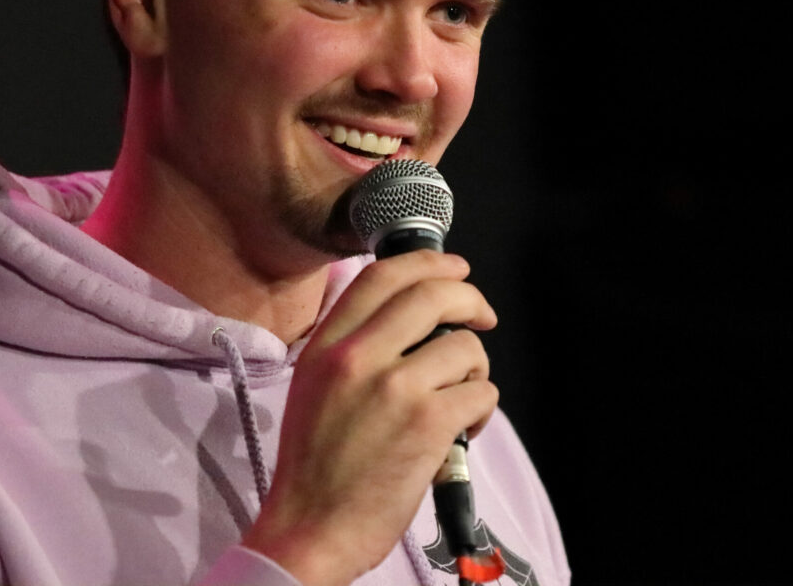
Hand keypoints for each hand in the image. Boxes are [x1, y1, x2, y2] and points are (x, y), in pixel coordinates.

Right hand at [242, 250, 497, 585]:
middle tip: (483, 316)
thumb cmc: (314, 468)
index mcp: (326, 346)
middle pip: (431, 294)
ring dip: (475, 370)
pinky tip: (463, 429)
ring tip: (460, 399)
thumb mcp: (312, 387)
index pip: (380, 276)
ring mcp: (394, 387)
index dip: (427, 262)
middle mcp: (357, 357)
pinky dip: (481, 410)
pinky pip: (480, 392)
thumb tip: (404, 316)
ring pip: (464, 346)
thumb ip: (351, 346)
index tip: (454, 269)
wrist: (309, 530)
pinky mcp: (427, 422)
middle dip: (470, 298)